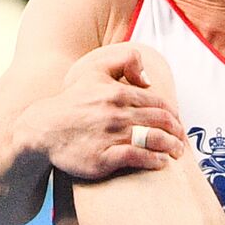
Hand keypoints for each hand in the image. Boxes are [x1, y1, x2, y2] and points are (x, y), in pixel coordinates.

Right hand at [16, 44, 186, 178]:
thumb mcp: (92, 69)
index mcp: (117, 92)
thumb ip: (123, 61)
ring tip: (176, 153)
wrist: (42, 130)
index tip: (178, 124)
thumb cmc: (71, 102)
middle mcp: (116, 114)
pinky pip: (137, 158)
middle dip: (177, 132)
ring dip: (171, 147)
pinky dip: (153, 160)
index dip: (173, 115)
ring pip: (153, 139)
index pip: (158, 104)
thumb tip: (148, 79)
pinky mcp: (103, 158)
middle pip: (161, 122)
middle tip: (182, 142)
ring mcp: (110, 136)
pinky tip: (160, 163)